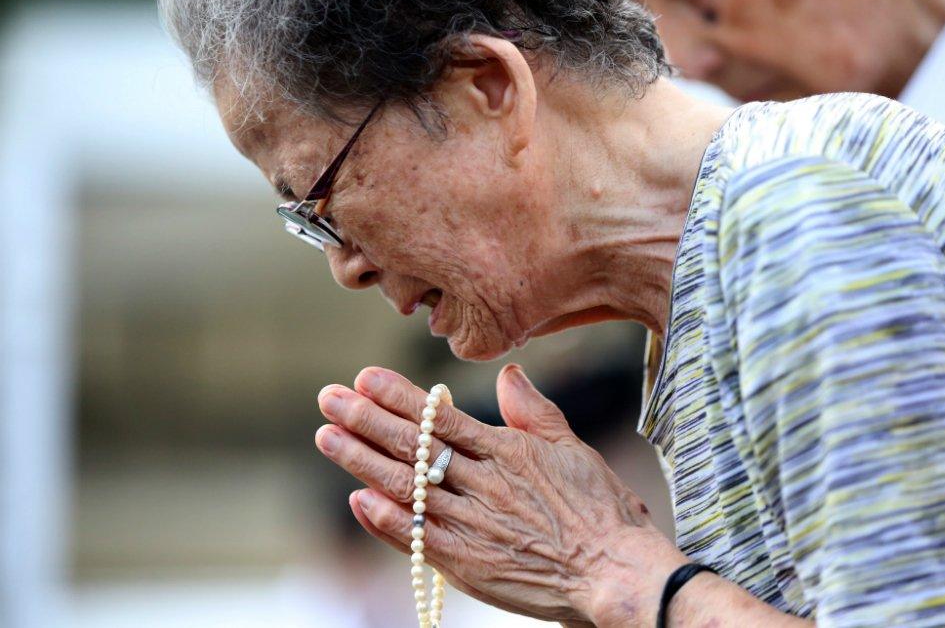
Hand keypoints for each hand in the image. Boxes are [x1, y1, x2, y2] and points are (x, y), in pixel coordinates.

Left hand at [315, 364, 684, 622]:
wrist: (615, 572)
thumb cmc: (601, 511)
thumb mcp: (572, 448)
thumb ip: (533, 411)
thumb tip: (508, 374)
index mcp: (507, 452)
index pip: (441, 418)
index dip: (399, 397)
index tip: (364, 378)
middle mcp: (484, 484)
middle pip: (414, 447)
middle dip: (366, 420)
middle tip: (327, 398)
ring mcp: (474, 524)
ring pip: (408, 487)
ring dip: (362, 462)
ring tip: (328, 437)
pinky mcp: (470, 564)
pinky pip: (420, 539)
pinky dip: (386, 521)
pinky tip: (358, 501)